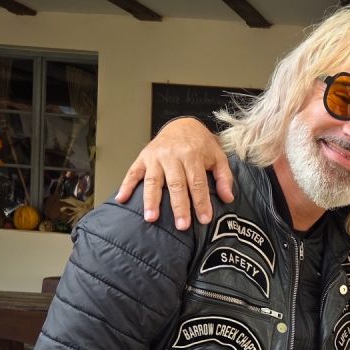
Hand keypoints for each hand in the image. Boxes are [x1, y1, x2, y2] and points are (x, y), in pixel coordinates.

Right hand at [115, 117, 234, 228]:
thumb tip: (228, 198)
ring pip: (153, 180)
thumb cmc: (200, 145)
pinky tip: (121, 199)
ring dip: (151, 200)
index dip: (201, 202)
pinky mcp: (143, 158)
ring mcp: (155, 157)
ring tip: (151, 218)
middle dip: (179, 205)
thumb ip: (224, 177)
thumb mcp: (218, 156)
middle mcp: (172, 156)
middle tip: (182, 225)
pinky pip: (132, 172)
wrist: (182, 124)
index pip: (197, 182)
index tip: (204, 219)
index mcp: (192, 155)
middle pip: (176, 184)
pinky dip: (126, 185)